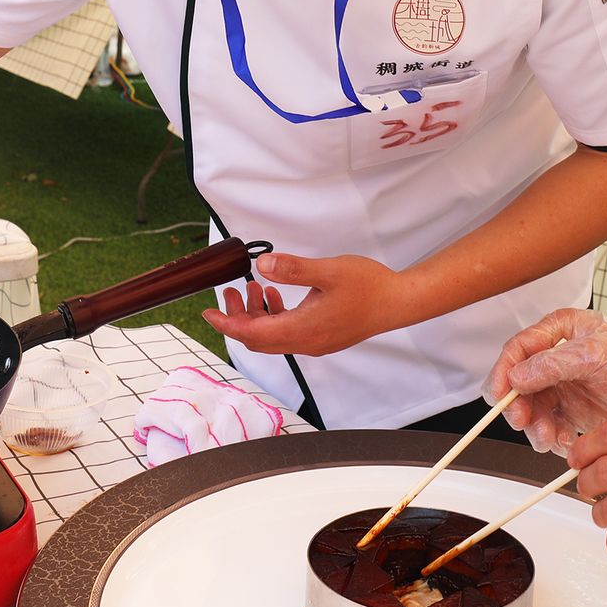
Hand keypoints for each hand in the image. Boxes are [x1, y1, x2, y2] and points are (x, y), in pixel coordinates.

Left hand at [201, 251, 412, 356]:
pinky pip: (287, 332)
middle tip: (229, 291)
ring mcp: (315, 341)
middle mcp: (305, 342)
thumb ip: (293, 269)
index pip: (252, 334)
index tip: (207, 312)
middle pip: (258, 339)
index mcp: (302, 329)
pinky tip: (275, 294)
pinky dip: (274, 316)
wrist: (398, 303)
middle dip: (238, 317)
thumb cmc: (368, 286)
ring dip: (256, 315)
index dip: (226, 324)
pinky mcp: (322, 336)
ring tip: (251, 288)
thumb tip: (262, 264)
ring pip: (272, 336)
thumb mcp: (328, 270)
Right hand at [486, 308, 606, 455]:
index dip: (503, 373)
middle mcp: (556, 358)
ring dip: (536, 427)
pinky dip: (554, 437)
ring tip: (551, 439)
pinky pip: (553, 426)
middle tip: (525, 422)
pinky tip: (566, 443)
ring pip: (533, 409)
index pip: (517, 350)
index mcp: (558, 332)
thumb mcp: (594, 355)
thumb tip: (517, 376)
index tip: (501, 396)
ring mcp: (564, 385)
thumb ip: (552, 364)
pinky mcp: (574, 409)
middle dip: (520, 406)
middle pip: (520, 384)